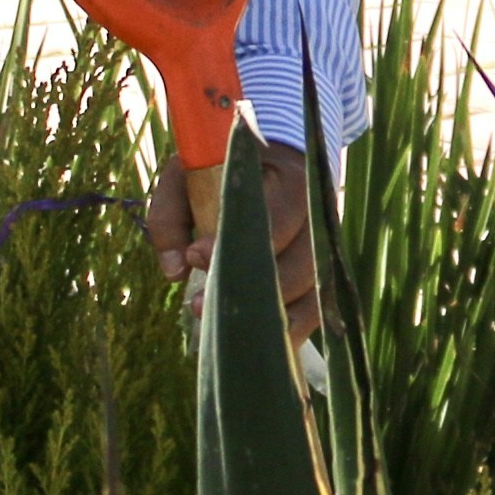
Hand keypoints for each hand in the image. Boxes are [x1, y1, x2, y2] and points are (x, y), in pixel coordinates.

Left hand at [146, 154, 320, 337]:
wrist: (271, 154)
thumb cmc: (225, 165)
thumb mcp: (189, 172)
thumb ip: (171, 214)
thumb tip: (174, 271)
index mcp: (290, 179)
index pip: (273, 217)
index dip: (236, 243)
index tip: (196, 256)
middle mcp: (318, 213)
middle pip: (299, 262)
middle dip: (249, 289)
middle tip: (199, 304)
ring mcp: (323, 245)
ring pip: (311, 290)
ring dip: (269, 316)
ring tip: (224, 328)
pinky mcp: (321, 271)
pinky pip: (315, 308)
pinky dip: (290, 329)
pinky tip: (259, 340)